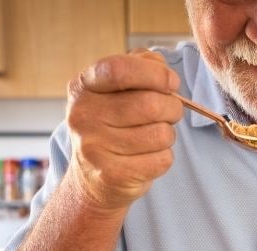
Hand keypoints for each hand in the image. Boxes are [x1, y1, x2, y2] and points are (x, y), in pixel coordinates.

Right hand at [66, 49, 182, 210]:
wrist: (92, 178)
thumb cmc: (113, 125)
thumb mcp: (118, 89)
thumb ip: (141, 66)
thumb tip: (165, 73)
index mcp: (84, 86)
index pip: (120, 69)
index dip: (155, 73)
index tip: (171, 82)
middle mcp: (84, 116)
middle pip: (150, 104)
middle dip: (172, 108)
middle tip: (170, 113)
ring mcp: (95, 148)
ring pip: (161, 134)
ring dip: (168, 134)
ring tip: (153, 137)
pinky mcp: (113, 175)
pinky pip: (162, 159)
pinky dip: (164, 157)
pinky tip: (148, 157)